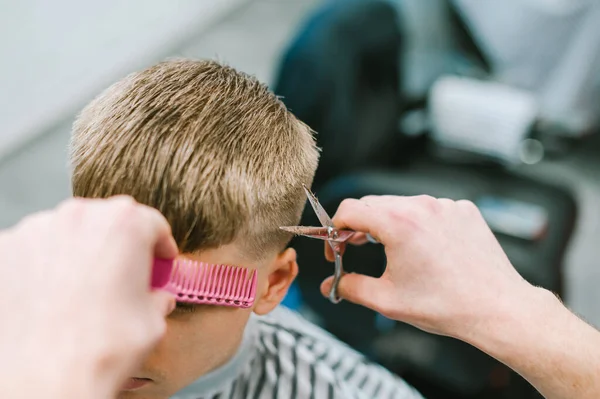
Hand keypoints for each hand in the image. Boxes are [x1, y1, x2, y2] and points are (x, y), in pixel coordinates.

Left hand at [0, 196, 177, 398]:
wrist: (43, 380)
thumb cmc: (100, 349)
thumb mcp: (153, 321)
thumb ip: (157, 298)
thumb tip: (156, 298)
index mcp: (125, 225)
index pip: (152, 222)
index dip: (161, 244)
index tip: (160, 259)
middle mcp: (80, 217)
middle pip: (109, 220)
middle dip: (121, 244)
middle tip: (125, 274)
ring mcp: (38, 229)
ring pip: (71, 231)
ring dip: (83, 251)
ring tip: (86, 289)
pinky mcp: (7, 249)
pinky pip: (37, 249)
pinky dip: (48, 264)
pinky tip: (55, 294)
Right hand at [321, 195, 532, 338]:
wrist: (496, 308)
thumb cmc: (448, 305)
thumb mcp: (388, 301)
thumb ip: (351, 288)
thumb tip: (332, 285)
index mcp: (398, 224)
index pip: (349, 209)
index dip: (335, 229)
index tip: (339, 247)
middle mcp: (422, 207)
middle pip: (373, 204)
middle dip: (359, 226)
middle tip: (356, 249)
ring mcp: (445, 205)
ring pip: (401, 205)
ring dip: (389, 223)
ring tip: (393, 251)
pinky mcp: (463, 210)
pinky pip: (429, 209)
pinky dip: (419, 223)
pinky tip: (425, 249)